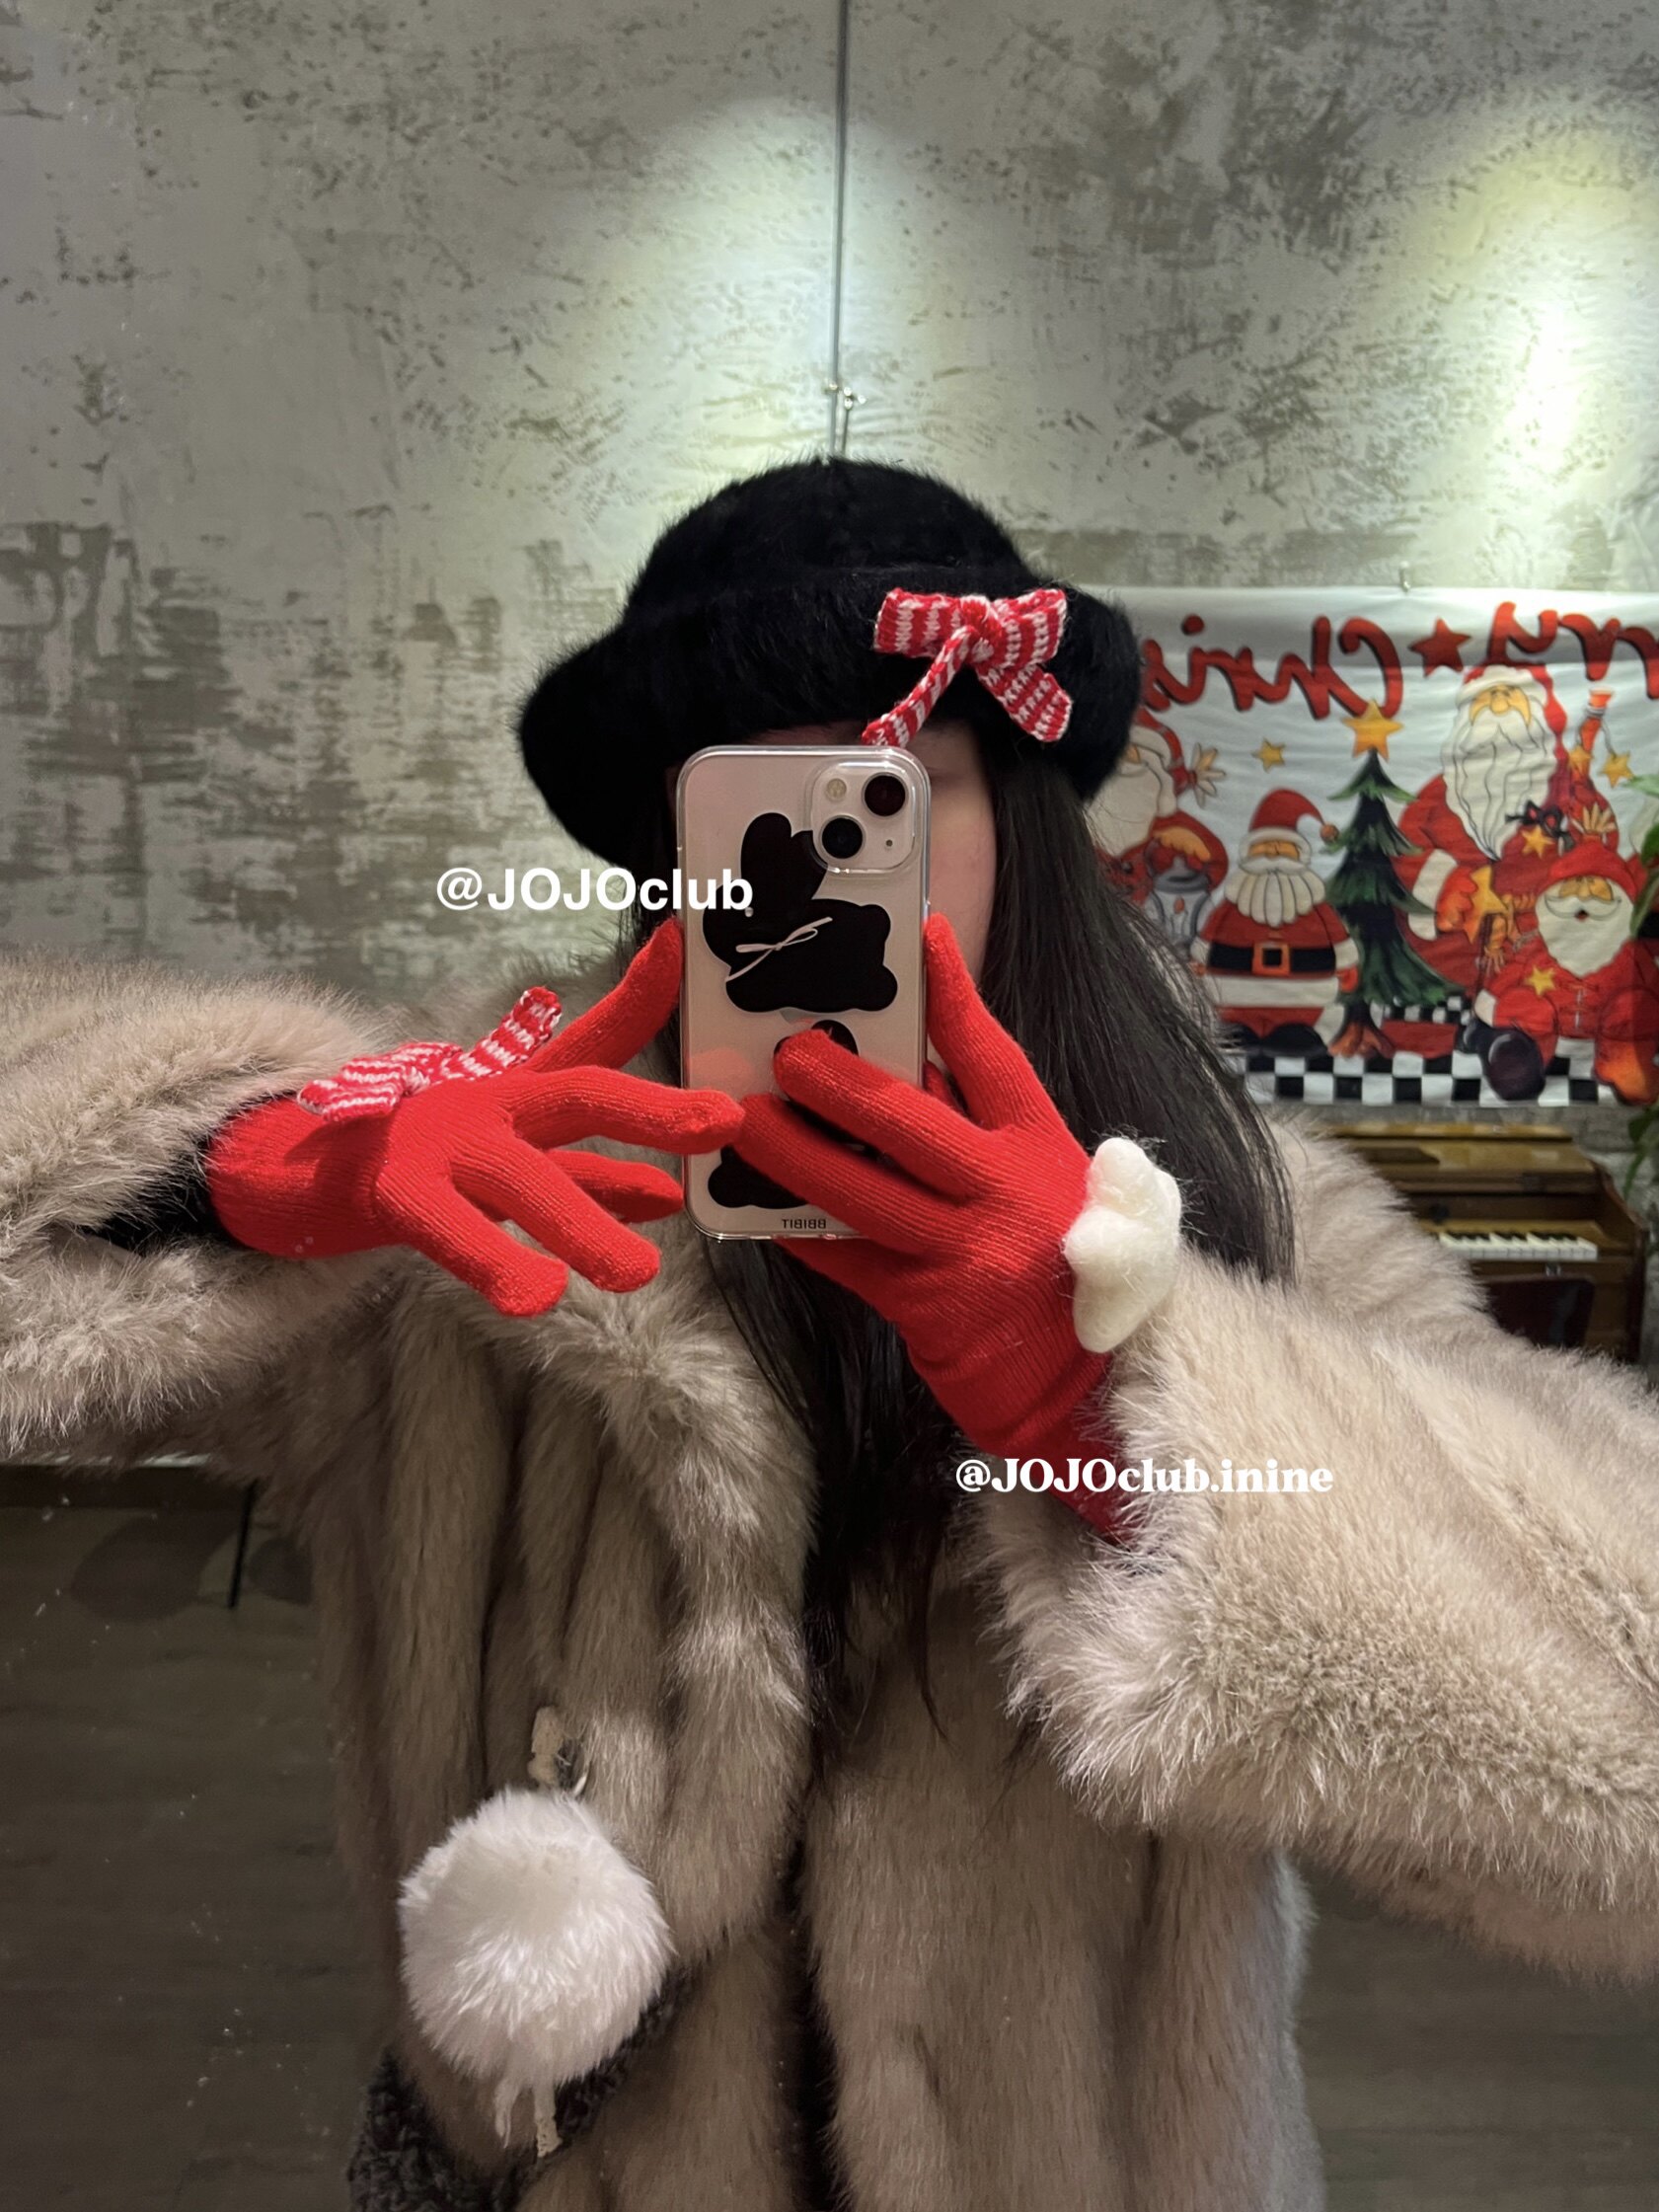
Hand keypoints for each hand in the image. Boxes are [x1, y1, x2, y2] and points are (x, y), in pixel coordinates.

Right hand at [207, 922, 736, 1315]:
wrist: (297, 1176)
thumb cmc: (424, 1164)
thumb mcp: (515, 1166)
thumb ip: (591, 1180)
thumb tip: (671, 1196)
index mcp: (520, 1095)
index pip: (592, 1044)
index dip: (640, 997)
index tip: (679, 941)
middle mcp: (488, 1106)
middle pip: (576, 1094)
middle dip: (651, 1108)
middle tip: (724, 1121)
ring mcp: (440, 1145)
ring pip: (522, 1178)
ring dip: (582, 1222)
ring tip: (639, 1274)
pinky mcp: (394, 1193)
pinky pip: (450, 1228)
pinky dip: (493, 1261)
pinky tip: (536, 1296)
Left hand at [731, 916, 1141, 1504]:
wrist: (1086, 1387)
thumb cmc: (1059, 1269)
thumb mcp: (1047, 1184)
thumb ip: (984, 1131)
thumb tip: (904, 1067)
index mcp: (1042, 1147)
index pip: (992, 1056)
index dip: (953, 993)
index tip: (919, 932)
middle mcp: (1007, 1191)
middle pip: (909, 1120)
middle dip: (838, 1081)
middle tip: (783, 1047)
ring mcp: (966, 1252)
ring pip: (860, 1191)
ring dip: (794, 1153)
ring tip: (743, 1119)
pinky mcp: (926, 1307)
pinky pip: (846, 1259)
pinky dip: (796, 1232)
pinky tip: (751, 1208)